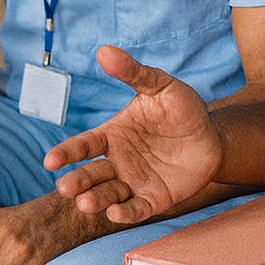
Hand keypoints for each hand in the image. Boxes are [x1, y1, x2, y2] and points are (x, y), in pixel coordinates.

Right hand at [45, 47, 222, 223]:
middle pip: (91, 174)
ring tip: (85, 203)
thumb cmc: (183, 108)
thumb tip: (104, 50)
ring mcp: (134, 182)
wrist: (214, 136)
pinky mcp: (154, 199)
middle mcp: (118, 161)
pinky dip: (125, 214)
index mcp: (112, 135)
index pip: (84, 145)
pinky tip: (116, 213)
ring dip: (96, 199)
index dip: (67, 152)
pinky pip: (137, 209)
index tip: (50, 161)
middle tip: (64, 188)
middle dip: (77, 181)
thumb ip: (133, 72)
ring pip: (108, 194)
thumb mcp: (159, 85)